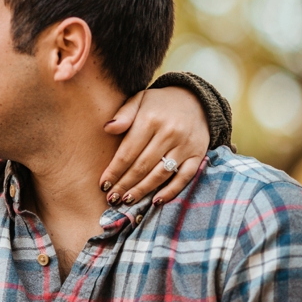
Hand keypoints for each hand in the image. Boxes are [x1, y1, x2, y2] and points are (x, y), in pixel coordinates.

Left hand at [100, 86, 209, 206]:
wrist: (196, 100)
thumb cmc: (159, 104)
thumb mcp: (139, 100)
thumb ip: (123, 114)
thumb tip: (107, 128)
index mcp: (150, 119)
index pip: (127, 152)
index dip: (114, 171)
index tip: (103, 185)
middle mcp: (169, 133)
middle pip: (142, 166)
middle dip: (125, 184)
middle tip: (112, 198)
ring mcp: (185, 145)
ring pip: (160, 174)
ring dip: (143, 190)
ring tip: (127, 200)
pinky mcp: (197, 154)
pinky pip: (184, 177)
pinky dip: (171, 191)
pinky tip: (156, 201)